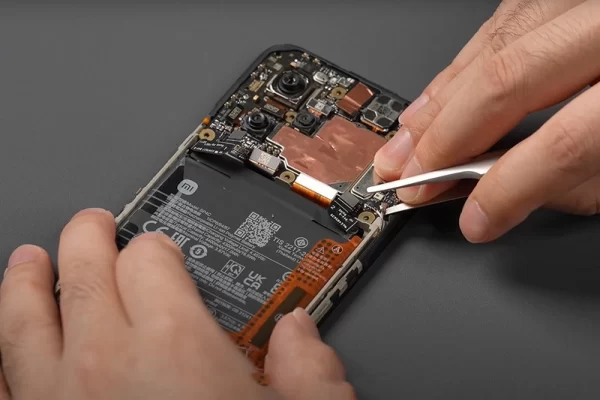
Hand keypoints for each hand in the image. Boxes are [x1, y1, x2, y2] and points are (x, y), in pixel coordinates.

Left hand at [0, 209, 354, 399]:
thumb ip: (312, 371)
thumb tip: (301, 335)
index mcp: (178, 346)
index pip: (152, 259)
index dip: (157, 245)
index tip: (161, 249)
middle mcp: (107, 362)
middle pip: (83, 270)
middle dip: (87, 237)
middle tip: (91, 225)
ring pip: (22, 320)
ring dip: (25, 283)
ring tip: (26, 263)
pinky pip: (2, 391)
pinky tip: (1, 358)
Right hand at [374, 0, 599, 241]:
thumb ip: (578, 181)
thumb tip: (504, 196)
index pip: (566, 143)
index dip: (508, 189)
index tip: (475, 218)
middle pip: (510, 81)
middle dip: (446, 139)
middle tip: (410, 177)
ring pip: (493, 48)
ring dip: (438, 104)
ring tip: (405, 145)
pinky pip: (495, 27)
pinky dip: (455, 70)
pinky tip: (432, 99)